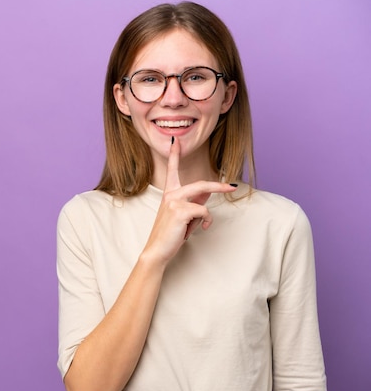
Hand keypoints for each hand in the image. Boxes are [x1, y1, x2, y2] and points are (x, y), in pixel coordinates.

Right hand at [139, 137, 236, 266]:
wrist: (157, 249)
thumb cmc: (170, 233)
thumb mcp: (182, 215)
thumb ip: (193, 202)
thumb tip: (208, 193)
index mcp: (169, 193)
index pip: (171, 170)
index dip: (175, 154)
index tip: (175, 140)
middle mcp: (170, 194)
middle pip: (200, 184)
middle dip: (219, 186)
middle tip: (232, 187)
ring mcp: (174, 201)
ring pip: (203, 196)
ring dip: (208, 212)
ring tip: (205, 224)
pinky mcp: (180, 211)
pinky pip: (203, 212)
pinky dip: (205, 222)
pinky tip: (197, 230)